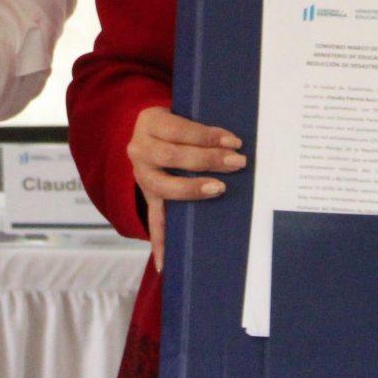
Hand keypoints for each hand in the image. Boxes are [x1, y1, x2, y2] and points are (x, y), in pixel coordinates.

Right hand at [128, 106, 244, 272]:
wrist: (143, 132)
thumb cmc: (175, 125)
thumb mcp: (181, 114)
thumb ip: (202, 127)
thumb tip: (237, 142)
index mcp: (150, 123)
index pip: (179, 129)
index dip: (207, 136)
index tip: (234, 141)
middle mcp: (140, 150)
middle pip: (173, 157)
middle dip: (207, 160)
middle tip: (237, 163)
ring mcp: (141, 176)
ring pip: (163, 186)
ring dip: (192, 189)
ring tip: (220, 189)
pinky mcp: (147, 198)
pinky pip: (152, 221)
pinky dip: (159, 243)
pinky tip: (167, 263)